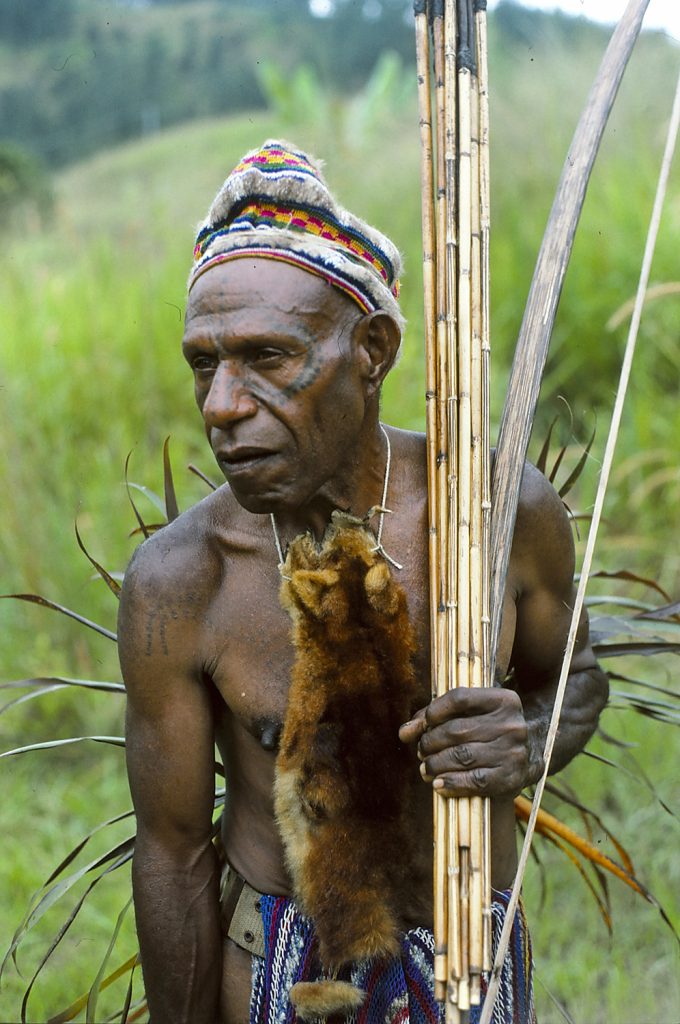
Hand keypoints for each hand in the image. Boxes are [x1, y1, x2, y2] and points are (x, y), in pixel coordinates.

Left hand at [399, 688, 538, 797]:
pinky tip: (439, 784)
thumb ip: (436, 717)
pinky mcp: (512, 777)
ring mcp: (514, 752)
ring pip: (462, 756)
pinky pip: (475, 781)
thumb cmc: (490, 730)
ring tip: (426, 768)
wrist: (532, 755)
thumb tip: (404, 732)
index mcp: (504, 700)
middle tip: (420, 751)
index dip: (434, 710)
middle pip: (457, 730)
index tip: (422, 724)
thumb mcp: (472, 714)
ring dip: (436, 764)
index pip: (460, 698)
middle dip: (430, 742)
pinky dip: (452, 783)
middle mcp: (512, 724)